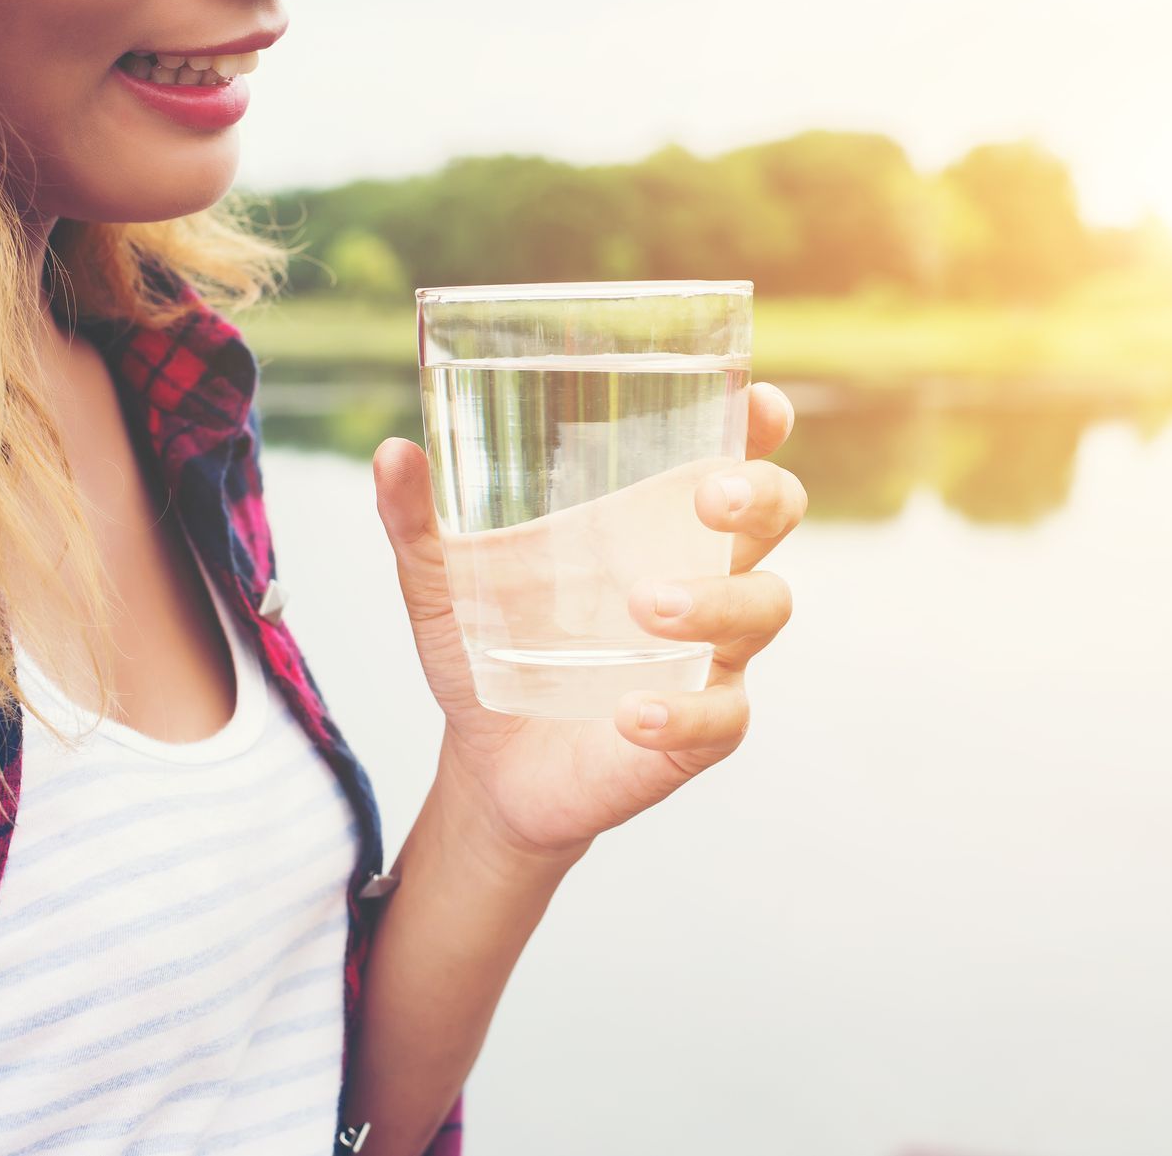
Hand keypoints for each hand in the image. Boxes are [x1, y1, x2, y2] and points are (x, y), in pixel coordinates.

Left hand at [372, 382, 805, 865]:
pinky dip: (681, 713)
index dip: (758, 428)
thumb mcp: (443, 584)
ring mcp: (714, 654)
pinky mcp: (703, 729)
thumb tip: (392, 453)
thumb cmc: (492, 651)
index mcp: (657, 523)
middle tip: (709, 500)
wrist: (490, 767)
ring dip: (715, 603)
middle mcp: (704, 576)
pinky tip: (629, 715)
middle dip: (760, 498)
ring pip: (763, 608)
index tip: (761, 405)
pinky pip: (721, 716)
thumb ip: (419, 523)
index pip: (732, 458)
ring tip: (646, 607)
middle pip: (779, 515)